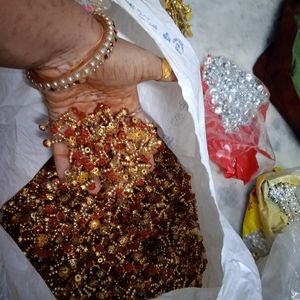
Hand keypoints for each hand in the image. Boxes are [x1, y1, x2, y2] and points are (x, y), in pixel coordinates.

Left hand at [42, 39, 175, 192]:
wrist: (76, 49)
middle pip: (111, 145)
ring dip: (89, 169)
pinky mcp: (60, 118)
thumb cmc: (113, 60)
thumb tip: (187, 76)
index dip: (140, 149)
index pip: (135, 131)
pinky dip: (62, 160)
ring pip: (87, 147)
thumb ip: (164, 74)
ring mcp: (81, 116)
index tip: (145, 168)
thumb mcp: (145, 65)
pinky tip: (67, 179)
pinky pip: (61, 142)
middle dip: (115, 166)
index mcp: (124, 103)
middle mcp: (103, 112)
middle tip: (118, 188)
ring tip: (93, 190)